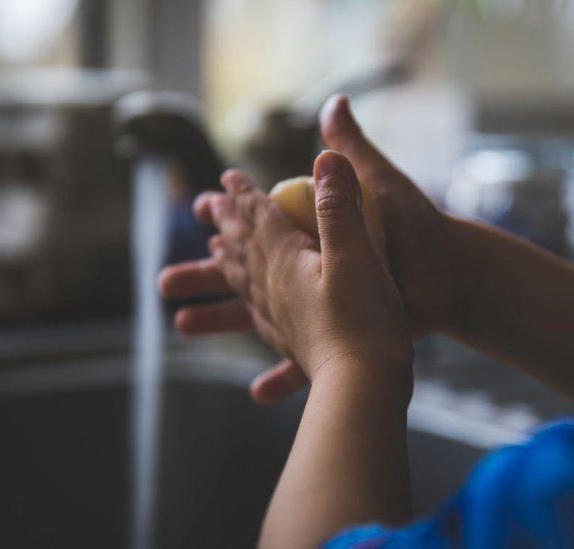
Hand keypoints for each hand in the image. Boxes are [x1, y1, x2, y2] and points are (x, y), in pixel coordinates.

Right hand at [162, 95, 465, 403]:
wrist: (452, 277)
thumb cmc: (418, 228)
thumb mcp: (382, 184)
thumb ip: (353, 150)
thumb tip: (333, 102)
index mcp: (314, 235)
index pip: (261, 224)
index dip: (231, 217)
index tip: (198, 207)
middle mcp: (310, 270)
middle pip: (246, 274)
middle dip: (205, 275)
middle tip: (162, 281)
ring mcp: (321, 306)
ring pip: (261, 318)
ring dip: (223, 322)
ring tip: (182, 325)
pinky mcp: (339, 338)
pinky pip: (305, 364)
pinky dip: (283, 376)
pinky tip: (257, 394)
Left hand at [173, 152, 413, 392]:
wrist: (366, 384)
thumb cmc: (365, 318)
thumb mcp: (357, 252)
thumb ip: (339, 204)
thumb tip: (325, 155)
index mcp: (287, 261)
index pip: (259, 219)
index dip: (243, 196)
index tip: (225, 179)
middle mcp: (277, 289)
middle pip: (244, 249)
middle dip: (227, 223)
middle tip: (206, 205)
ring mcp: (286, 319)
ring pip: (246, 283)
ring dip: (228, 262)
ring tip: (214, 250)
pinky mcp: (300, 345)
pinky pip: (264, 320)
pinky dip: (252, 308)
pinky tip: (253, 315)